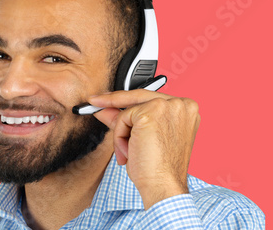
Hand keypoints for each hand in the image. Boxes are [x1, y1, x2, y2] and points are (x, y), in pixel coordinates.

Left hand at [89, 90, 200, 209]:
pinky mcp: (152, 112)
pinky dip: (120, 136)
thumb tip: (104, 108)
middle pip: (139, 95)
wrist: (162, 186)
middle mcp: (181, 104)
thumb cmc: (159, 170)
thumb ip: (125, 119)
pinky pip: (123, 118)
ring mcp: (168, 106)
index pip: (151, 98)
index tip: (107, 98)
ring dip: (122, 132)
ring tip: (131, 152)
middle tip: (94, 101)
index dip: (127, 100)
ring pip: (129, 110)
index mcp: (186, 110)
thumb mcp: (141, 137)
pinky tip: (130, 151)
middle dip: (112, 100)